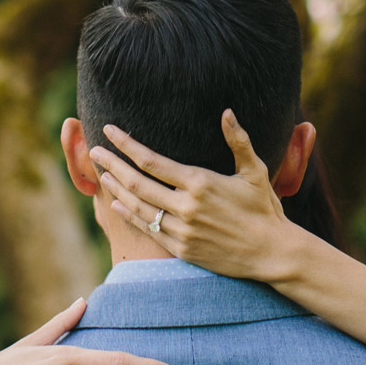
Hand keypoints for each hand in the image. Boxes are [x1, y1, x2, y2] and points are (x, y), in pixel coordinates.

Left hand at [90, 110, 308, 284]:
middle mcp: (186, 206)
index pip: (151, 161)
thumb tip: (226, 111)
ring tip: (102, 174)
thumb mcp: (255, 171)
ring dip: (116, 189)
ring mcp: (182, 230)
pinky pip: (148, 229)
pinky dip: (129, 215)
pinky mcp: (182, 249)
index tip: (110, 130)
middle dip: (112, 164)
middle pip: (137, 183)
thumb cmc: (264, 208)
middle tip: (94, 151)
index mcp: (200, 182)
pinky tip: (117, 204)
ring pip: (138, 207)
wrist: (271, 252)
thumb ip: (238, 141)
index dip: (126, 145)